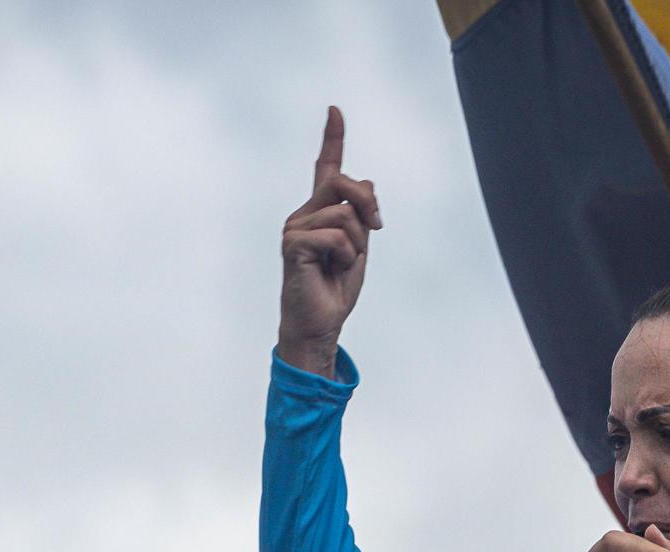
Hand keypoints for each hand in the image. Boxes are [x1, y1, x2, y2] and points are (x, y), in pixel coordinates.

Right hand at [277, 105, 382, 377]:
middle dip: (368, 205)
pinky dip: (346, 256)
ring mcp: (294, 227)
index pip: (325, 169)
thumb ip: (362, 215)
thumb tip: (366, 180)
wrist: (320, 323)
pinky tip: (330, 271)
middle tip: (377, 229)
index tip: (335, 110)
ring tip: (341, 265)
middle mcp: (303, 214)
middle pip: (342, 183)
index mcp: (320, 212)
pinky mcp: (293, 244)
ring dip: (357, 244)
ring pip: (345, 214)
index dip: (332, 139)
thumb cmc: (336, 288)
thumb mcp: (359, 246)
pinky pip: (337, 236)